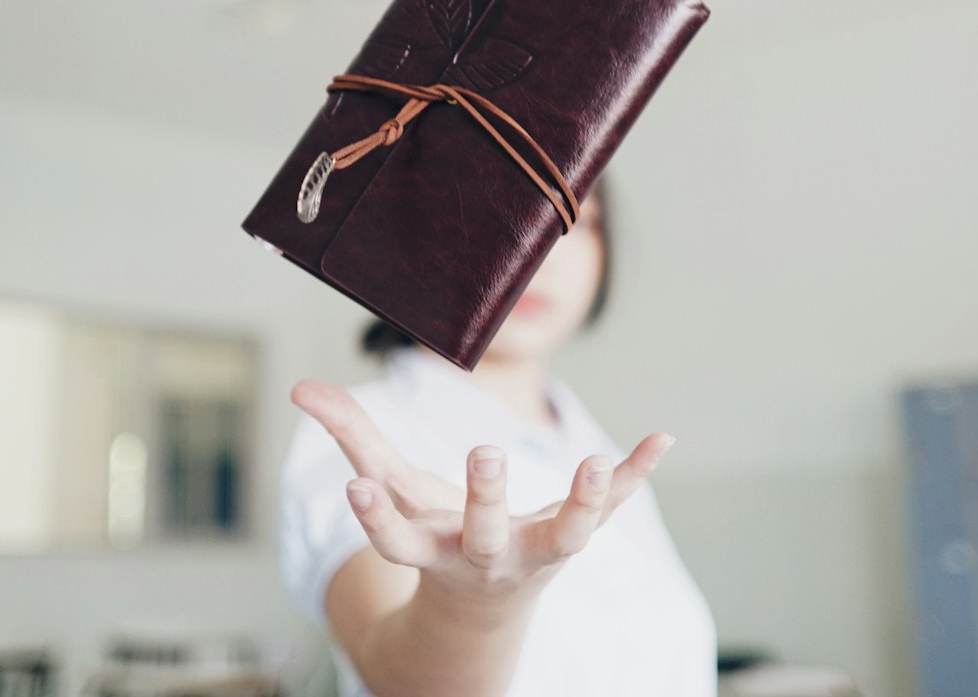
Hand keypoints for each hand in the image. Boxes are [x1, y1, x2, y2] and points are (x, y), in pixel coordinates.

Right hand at [291, 378, 673, 601]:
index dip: (373, 519)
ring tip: (598, 460)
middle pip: (483, 536)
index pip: (395, 540)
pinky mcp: (575, 533)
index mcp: (430, 548)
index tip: (354, 489)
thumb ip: (349, 437)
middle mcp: (485, 557)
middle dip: (484, 499)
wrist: (484, 604)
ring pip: (564, 536)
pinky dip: (638, 476)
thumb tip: (299, 387)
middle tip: (485, 451)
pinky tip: (663, 438)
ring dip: (584, 502)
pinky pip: (612, 508)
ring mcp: (538, 550)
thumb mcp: (390, 491)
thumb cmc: (431, 535)